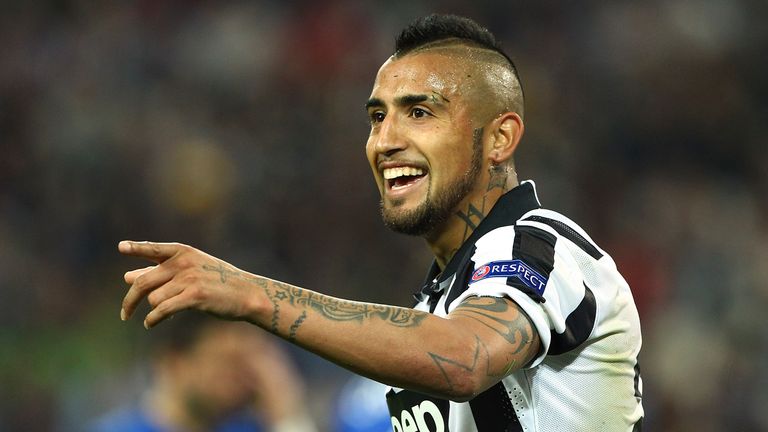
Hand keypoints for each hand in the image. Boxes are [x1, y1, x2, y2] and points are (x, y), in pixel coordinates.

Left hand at [119, 241, 256, 328]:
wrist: (247, 294)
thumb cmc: (218, 283)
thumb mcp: (190, 272)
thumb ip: (159, 272)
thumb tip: (127, 276)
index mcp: (183, 252)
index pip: (154, 249)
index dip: (136, 248)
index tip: (121, 247)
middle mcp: (184, 262)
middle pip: (144, 281)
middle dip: (130, 300)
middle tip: (124, 314)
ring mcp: (189, 278)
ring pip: (154, 299)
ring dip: (153, 311)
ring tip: (158, 317)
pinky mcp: (194, 296)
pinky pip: (163, 310)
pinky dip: (153, 319)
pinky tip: (151, 324)